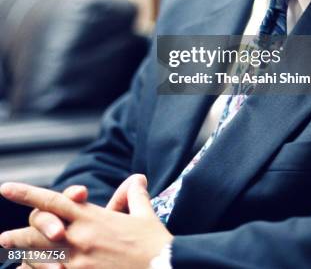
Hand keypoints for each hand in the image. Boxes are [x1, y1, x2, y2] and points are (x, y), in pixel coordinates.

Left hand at [0, 178, 172, 268]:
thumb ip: (134, 196)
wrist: (165, 268)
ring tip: (15, 260)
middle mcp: (80, 238)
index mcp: (92, 217)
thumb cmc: (154, 244)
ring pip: (40, 258)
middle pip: (37, 232)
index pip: (53, 201)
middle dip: (17, 236)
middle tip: (3, 239)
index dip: (27, 194)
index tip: (6, 188)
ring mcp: (78, 263)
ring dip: (26, 259)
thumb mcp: (144, 215)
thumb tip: (137, 179)